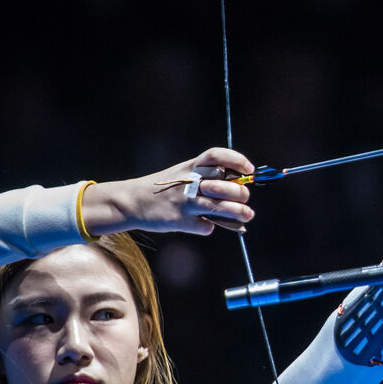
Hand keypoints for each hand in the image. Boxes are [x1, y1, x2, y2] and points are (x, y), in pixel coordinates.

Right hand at [81, 147, 255, 235]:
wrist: (133, 201)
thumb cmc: (165, 188)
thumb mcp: (183, 174)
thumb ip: (207, 179)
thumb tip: (239, 188)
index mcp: (191, 167)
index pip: (217, 156)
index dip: (236, 160)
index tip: (249, 169)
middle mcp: (188, 182)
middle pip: (224, 185)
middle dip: (241, 193)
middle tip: (245, 198)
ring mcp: (184, 202)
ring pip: (220, 207)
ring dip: (239, 212)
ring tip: (247, 215)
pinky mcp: (180, 221)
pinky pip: (205, 227)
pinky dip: (209, 227)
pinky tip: (204, 224)